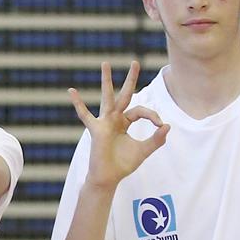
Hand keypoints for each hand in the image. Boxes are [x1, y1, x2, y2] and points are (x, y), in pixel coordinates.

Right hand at [69, 62, 168, 186]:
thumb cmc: (123, 165)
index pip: (140, 111)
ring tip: (106, 63)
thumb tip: (168, 125)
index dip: (153, 115)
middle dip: (130, 79)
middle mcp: (114, 119)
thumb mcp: (144, 150)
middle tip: (135, 61)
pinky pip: (85, 115)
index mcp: (125, 122)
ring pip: (107, 97)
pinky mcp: (97, 130)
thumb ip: (156, 139)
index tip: (160, 125)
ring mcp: (104, 123)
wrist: (108, 178)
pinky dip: (78, 103)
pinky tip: (71, 91)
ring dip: (107, 80)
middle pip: (124, 95)